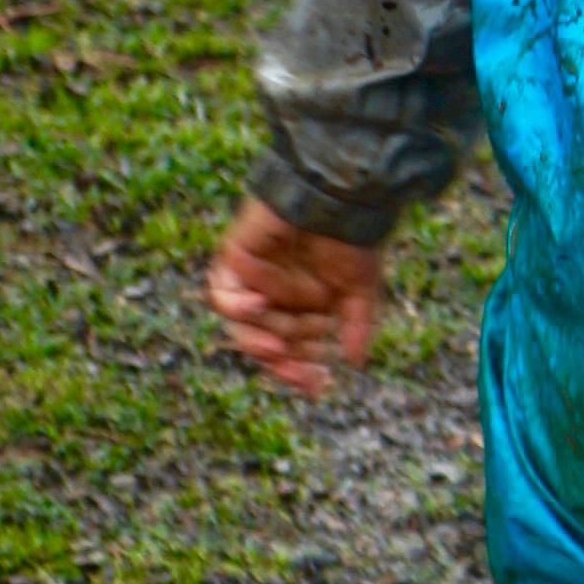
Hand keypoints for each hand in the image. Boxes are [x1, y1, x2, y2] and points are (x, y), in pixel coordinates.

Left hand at [205, 196, 386, 401]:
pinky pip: (223, 293)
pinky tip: (259, 305)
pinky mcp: (235, 258)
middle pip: (266, 342)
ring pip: (242, 326)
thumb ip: (357, 325)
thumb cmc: (354, 238)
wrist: (339, 198)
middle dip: (282, 363)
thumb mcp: (361, 290)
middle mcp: (277, 295)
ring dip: (259, 340)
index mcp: (305, 303)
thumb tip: (356, 363)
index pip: (294, 347)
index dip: (302, 369)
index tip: (318, 386)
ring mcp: (253, 278)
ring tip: (279, 347)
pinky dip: (237, 306)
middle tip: (301, 375)